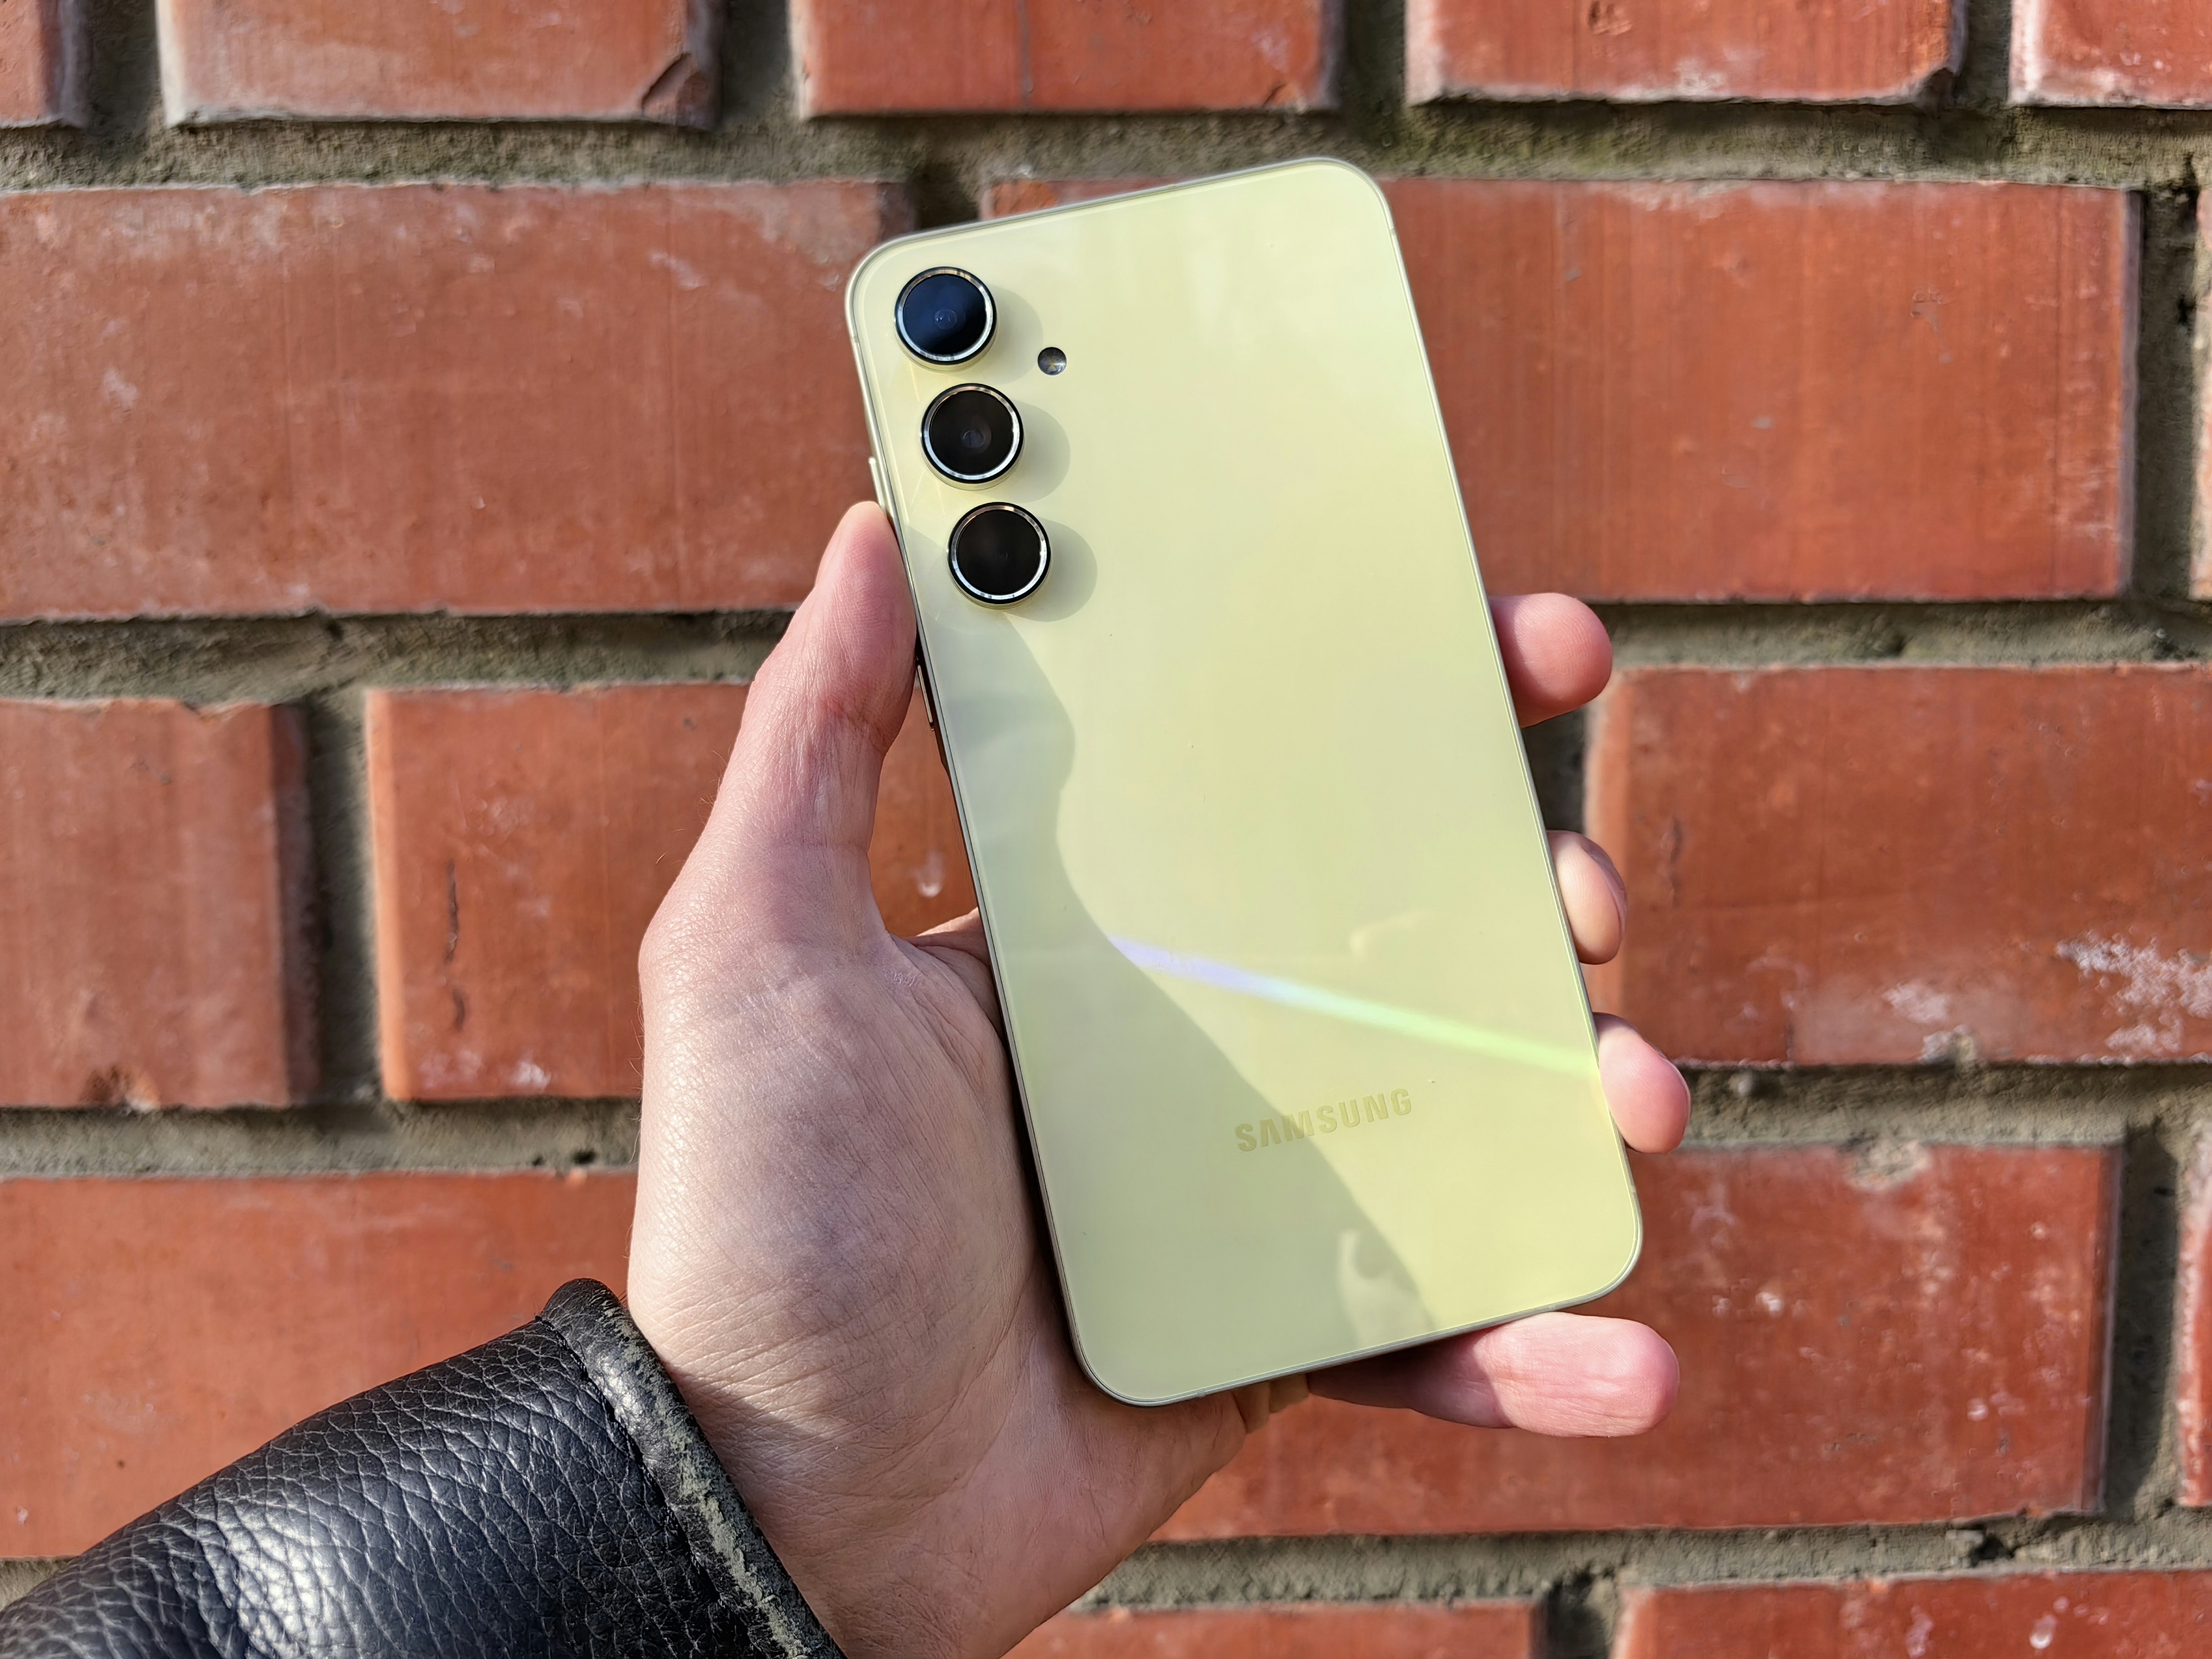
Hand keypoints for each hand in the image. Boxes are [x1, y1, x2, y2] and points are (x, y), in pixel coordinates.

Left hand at [628, 504, 1690, 1658]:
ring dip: (1580, 1093)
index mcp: (1087, 927)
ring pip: (1460, 1106)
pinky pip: (1437, 1318)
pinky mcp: (1279, 1321)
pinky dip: (1534, 1337)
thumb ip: (818, 738)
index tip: (1509, 638)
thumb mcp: (758, 944)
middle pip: (1401, 921)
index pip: (1257, 768)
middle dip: (1530, 881)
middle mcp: (1182, 1031)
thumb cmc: (762, 1214)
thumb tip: (875, 531)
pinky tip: (1618, 1349)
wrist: (792, 1502)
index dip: (1392, 693)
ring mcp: (1245, 1181)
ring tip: (1631, 1103)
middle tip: (1583, 886)